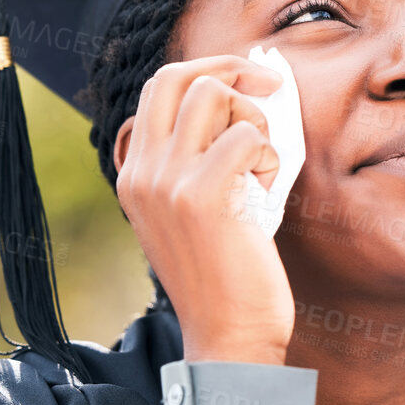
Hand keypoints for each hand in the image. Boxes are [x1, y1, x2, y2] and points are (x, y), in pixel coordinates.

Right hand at [114, 55, 292, 365]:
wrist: (228, 337)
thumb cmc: (225, 277)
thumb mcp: (192, 213)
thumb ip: (196, 162)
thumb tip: (239, 98)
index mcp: (133, 175)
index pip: (158, 89)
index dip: (206, 71)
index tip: (246, 80)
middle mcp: (141, 173)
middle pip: (175, 76)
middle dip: (230, 68)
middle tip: (271, 86)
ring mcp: (166, 183)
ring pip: (211, 96)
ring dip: (253, 117)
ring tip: (263, 163)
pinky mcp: (202, 196)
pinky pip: (245, 136)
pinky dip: (269, 155)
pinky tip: (267, 190)